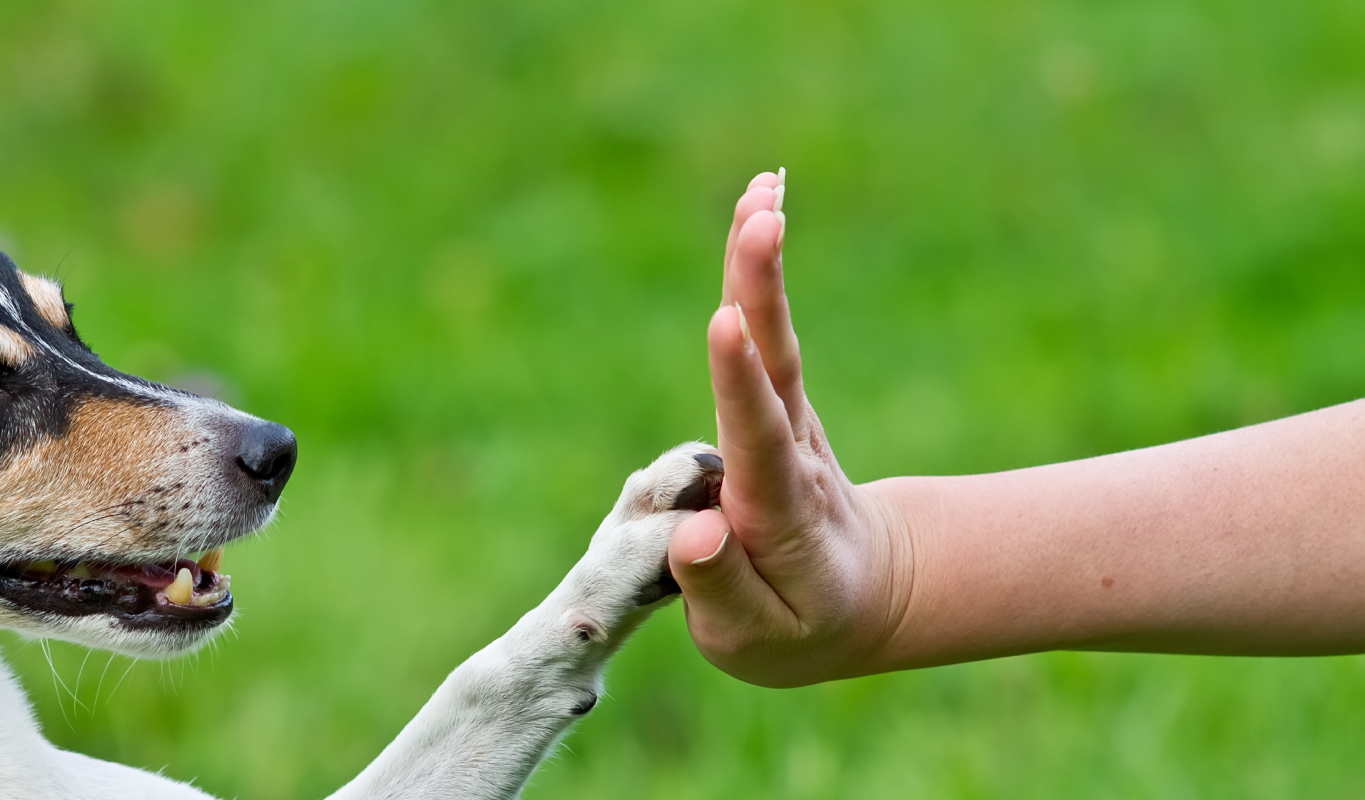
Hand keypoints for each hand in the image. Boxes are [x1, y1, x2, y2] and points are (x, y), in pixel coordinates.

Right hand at [667, 171, 913, 686]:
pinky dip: (756, 270)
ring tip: (761, 190)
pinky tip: (757, 203)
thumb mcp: (756, 638)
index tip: (726, 324)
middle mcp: (789, 453)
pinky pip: (764, 330)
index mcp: (779, 513)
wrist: (860, 598)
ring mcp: (787, 420)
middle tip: (761, 219)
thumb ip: (723, 587)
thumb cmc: (795, 625)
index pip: (757, 440)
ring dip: (761, 264)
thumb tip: (696, 531)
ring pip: (773, 336)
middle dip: (762, 291)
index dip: (738, 383)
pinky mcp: (776, 401)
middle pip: (776, 366)